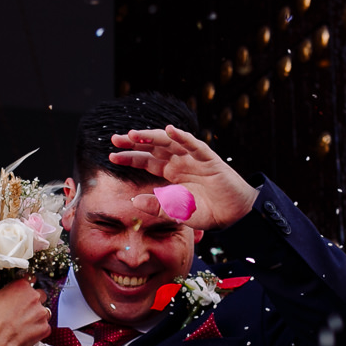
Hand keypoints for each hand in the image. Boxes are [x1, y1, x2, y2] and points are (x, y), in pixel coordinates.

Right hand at [0, 278, 51, 345]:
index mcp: (20, 286)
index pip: (30, 278)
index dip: (25, 284)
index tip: (22, 290)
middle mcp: (34, 297)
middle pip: (39, 294)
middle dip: (32, 300)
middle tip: (21, 308)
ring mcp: (41, 313)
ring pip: (43, 310)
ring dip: (36, 314)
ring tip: (24, 321)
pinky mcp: (44, 328)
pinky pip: (44, 326)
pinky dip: (37, 329)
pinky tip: (26, 331)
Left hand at [109, 125, 258, 229]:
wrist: (234, 215)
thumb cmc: (207, 211)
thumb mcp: (176, 213)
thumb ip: (157, 207)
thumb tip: (134, 202)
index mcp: (171, 172)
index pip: (146, 160)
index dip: (130, 157)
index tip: (111, 156)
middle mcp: (180, 161)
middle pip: (153, 147)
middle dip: (134, 142)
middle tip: (114, 139)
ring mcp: (194, 158)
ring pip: (170, 142)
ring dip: (152, 136)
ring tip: (134, 134)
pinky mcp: (210, 160)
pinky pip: (195, 146)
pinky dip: (183, 137)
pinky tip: (170, 131)